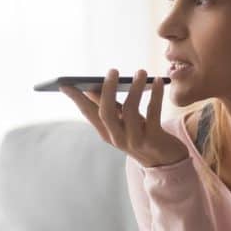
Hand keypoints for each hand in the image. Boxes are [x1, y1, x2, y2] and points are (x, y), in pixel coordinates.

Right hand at [60, 68, 188, 168]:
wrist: (166, 160)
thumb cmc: (142, 134)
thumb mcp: (123, 121)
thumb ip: (109, 106)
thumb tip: (90, 87)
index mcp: (106, 132)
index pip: (87, 113)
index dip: (76, 98)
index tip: (64, 83)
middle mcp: (117, 138)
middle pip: (106, 112)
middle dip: (108, 89)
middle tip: (113, 70)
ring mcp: (134, 140)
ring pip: (130, 111)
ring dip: (135, 88)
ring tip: (141, 72)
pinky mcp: (153, 139)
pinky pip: (153, 114)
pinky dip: (156, 95)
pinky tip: (157, 81)